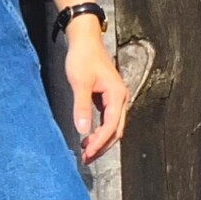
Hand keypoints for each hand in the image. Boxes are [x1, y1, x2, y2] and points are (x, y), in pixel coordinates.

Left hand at [63, 20, 128, 163]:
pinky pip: (108, 121)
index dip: (99, 142)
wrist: (85, 40)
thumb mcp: (79, 82)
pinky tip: (87, 138)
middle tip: (86, 159)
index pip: (111, 126)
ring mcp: (115, 99)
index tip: (87, 153)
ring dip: (101, 141)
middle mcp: (120, 98)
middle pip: (116, 131)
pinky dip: (99, 132)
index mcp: (117, 95)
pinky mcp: (108, 99)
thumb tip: (83, 130)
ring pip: (113, 127)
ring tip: (86, 152)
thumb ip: (81, 107)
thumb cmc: (83, 56)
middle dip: (102, 146)